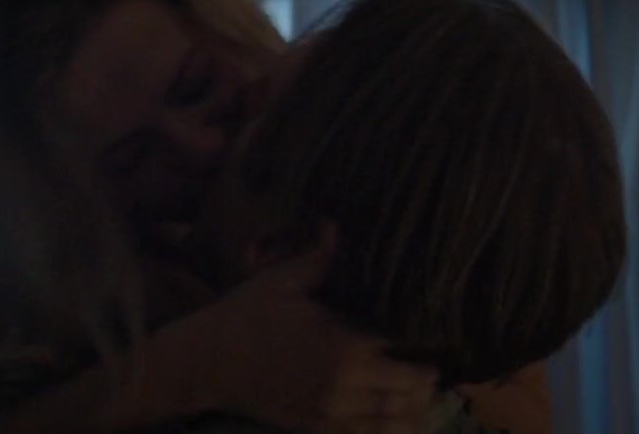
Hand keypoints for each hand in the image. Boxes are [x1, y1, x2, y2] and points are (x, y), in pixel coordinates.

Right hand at [150, 223, 437, 433]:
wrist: (206, 362)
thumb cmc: (245, 315)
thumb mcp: (282, 280)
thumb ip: (319, 259)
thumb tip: (339, 226)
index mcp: (345, 346)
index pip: (405, 356)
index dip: (424, 351)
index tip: (432, 339)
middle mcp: (346, 385)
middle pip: (408, 392)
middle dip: (424, 383)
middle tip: (431, 370)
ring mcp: (331, 412)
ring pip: (392, 422)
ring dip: (413, 412)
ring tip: (421, 399)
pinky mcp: (315, 428)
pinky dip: (386, 432)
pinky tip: (397, 423)